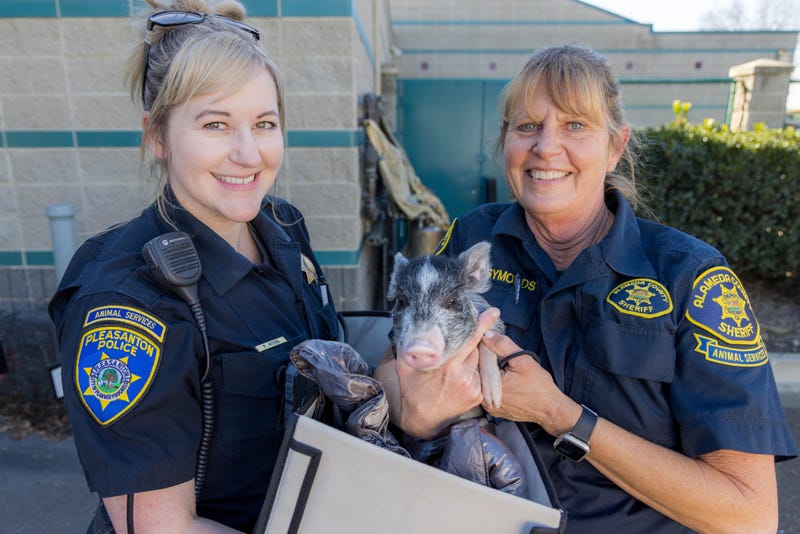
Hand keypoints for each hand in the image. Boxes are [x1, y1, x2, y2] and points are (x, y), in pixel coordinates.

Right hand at [395, 308, 499, 438]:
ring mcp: (473, 387)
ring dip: (469, 359)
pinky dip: (471, 373)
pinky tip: (457, 379)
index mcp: (449, 365)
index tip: (494, 312)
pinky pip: (478, 375)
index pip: (471, 338)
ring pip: (477, 362)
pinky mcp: (478, 396)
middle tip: (457, 345)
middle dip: (469, 343)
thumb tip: (408, 324)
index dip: (483, 324)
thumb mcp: (404, 366)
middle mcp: (464, 375)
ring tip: (453, 367)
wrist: (422, 419)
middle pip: (475, 348)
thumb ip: (407, 345)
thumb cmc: (412, 390)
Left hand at [481, 330, 575, 435]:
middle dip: (488, 363)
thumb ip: (503, 345)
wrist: (550, 409)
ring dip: (491, 375)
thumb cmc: (539, 386)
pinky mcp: (495, 411)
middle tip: (504, 361)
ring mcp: (489, 407)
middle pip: (479, 374)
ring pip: (484, 384)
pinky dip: (496, 386)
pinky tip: (508, 382)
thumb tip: (486, 334)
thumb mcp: (523, 360)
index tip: (495, 347)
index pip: (477, 362)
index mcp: (488, 386)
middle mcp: (485, 400)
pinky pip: (490, 393)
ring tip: (506, 371)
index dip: (485, 351)